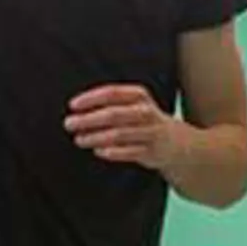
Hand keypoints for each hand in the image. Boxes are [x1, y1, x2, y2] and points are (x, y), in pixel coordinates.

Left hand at [65, 85, 189, 171]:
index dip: (90, 99)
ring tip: (79, 139)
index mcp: (138, 95)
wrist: (176, 143)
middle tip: (69, 124)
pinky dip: (111, 152)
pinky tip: (97, 151)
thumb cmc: (144, 121)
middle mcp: (146, 112)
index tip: (73, 105)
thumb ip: (110, 103)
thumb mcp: (133, 104)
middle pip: (114, 114)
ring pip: (119, 134)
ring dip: (95, 137)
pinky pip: (129, 152)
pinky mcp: (151, 152)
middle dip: (89, 120)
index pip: (112, 93)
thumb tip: (77, 110)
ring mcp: (150, 132)